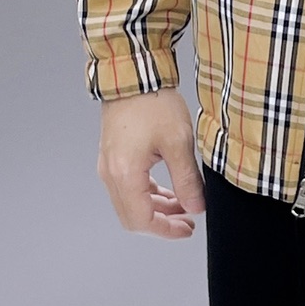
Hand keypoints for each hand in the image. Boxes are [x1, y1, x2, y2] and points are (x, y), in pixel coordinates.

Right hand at [98, 89, 205, 238]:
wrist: (135, 75)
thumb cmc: (154, 104)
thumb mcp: (178, 142)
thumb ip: (187, 179)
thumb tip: (196, 206)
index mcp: (125, 175)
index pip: (142, 220)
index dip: (166, 230)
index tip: (188, 229)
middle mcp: (111, 174)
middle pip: (133, 216)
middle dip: (162, 222)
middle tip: (188, 219)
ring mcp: (109, 165)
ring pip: (130, 201)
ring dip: (156, 207)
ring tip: (184, 202)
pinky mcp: (112, 155)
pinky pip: (128, 186)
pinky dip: (147, 193)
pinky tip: (168, 187)